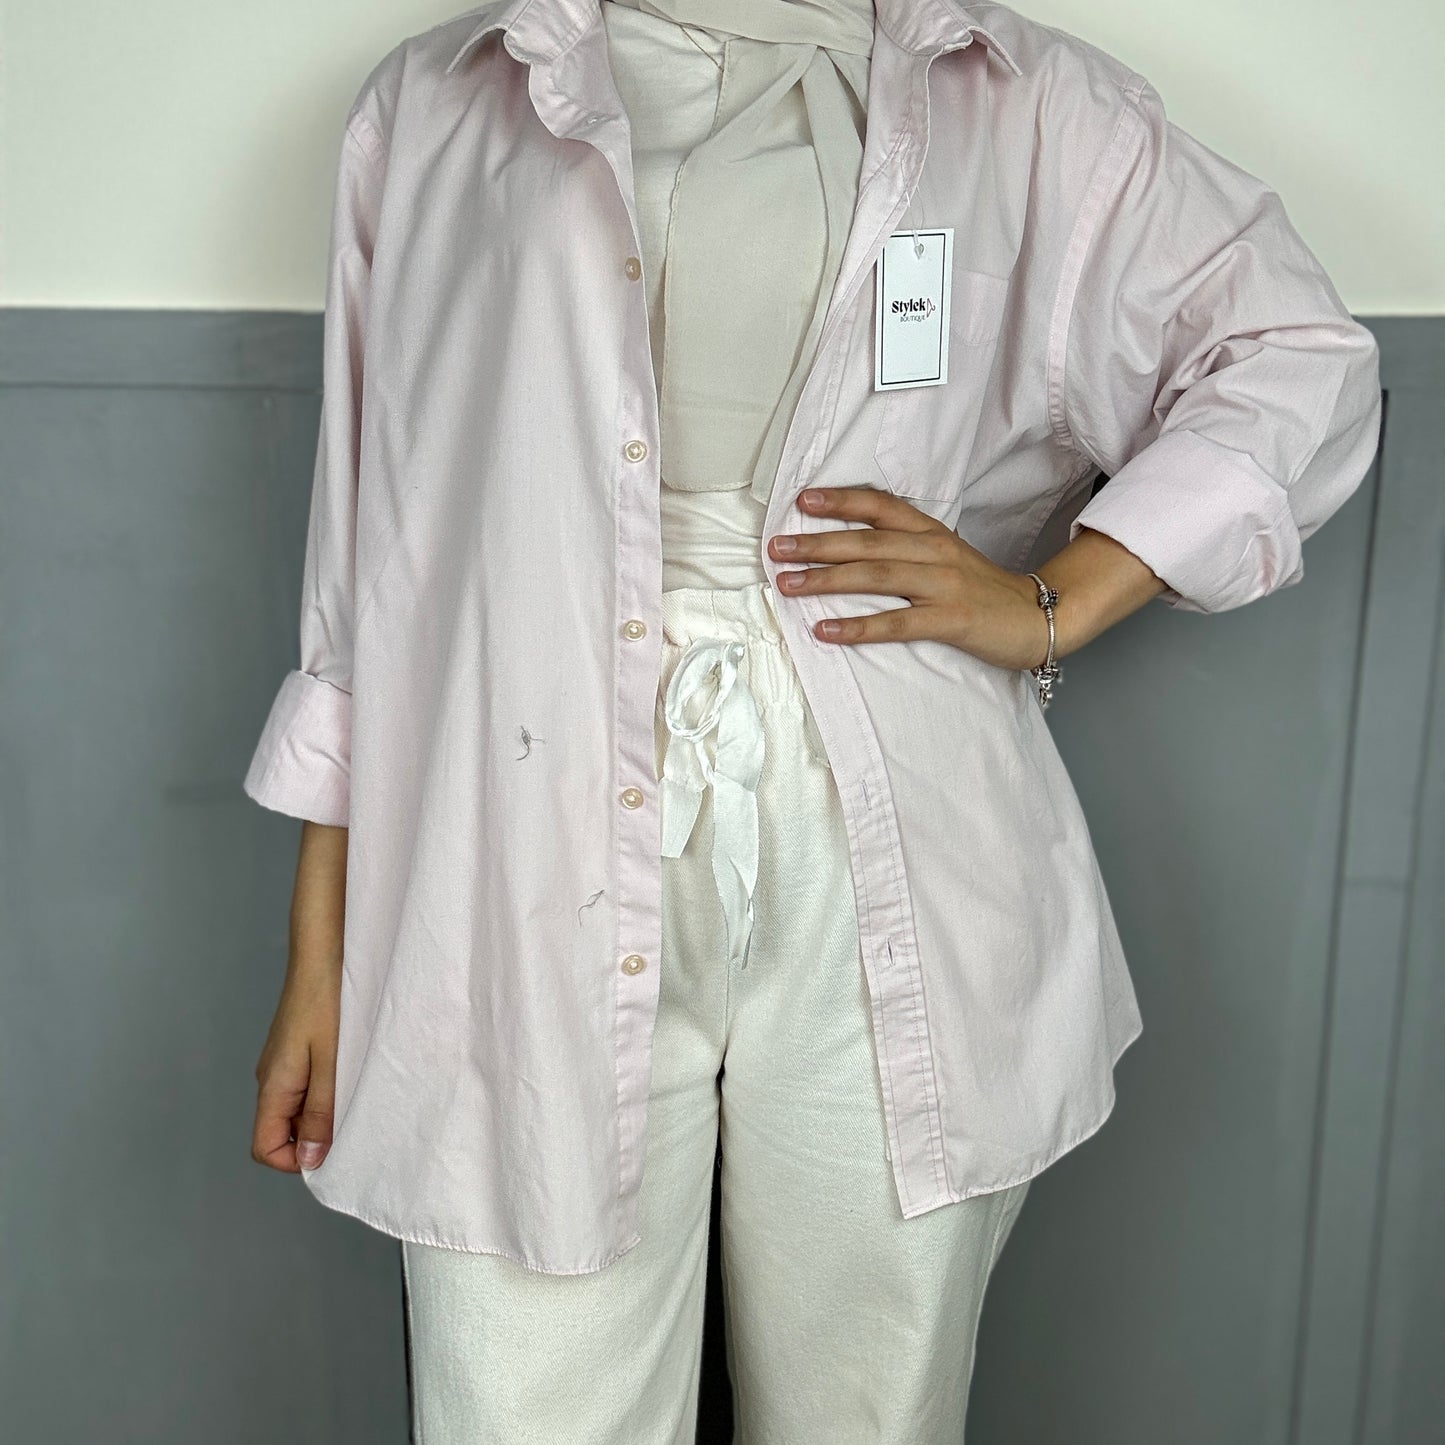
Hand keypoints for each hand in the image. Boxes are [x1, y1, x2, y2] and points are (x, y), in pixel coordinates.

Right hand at [251, 820, 346, 1173]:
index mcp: (274, 1085)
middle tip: (356, 1118)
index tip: (335, 1148)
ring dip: (328, 1110)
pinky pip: (309, 1083)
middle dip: (317, 1136)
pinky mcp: (299, 1046)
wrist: (325, 947)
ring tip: (359, 1090)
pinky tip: (355, 1070)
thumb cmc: (328, 998)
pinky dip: (330, 1087)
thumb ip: (323, 1112)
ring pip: (300, 1107)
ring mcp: (285, 1060)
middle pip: (283, 1131)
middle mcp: (273, 1077)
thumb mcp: (333, 1062)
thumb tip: (313, 1159)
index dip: (297, 1159)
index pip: (266, 1147)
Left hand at [769, 487, 1049, 669]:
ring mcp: (943, 585)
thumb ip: (907, 548)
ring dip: (826, 580)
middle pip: (867, 542)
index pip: (882, 507)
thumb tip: (853, 548)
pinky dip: (858, 627)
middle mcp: (934, 552)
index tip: (803, 500)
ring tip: (788, 584)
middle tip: (776, 548)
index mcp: (932, 534)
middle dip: (817, 543)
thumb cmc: (985, 592)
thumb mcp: (947, 557)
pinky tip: (826, 630)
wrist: (1039, 617)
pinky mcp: (950, 620)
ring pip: (875, 577)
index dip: (842, 501)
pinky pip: (896, 623)